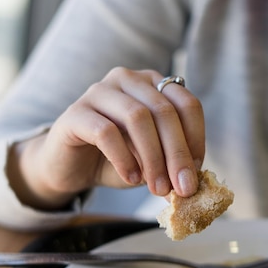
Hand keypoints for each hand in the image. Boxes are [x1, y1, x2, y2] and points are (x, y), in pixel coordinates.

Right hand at [8, 67, 203, 209]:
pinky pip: (106, 132)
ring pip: (137, 117)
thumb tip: (193, 183)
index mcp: (155, 85)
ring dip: (153, 157)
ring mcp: (100, 91)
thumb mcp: (155, 161)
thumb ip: (173, 165)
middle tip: (183, 188)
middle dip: (177, 153)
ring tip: (158, 187)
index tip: (196, 172)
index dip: (196, 139)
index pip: (187, 104)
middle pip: (164, 111)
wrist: (72, 167)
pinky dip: (123, 158)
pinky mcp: (75, 112)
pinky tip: (130, 178)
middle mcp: (129, 80)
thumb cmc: (120, 159)